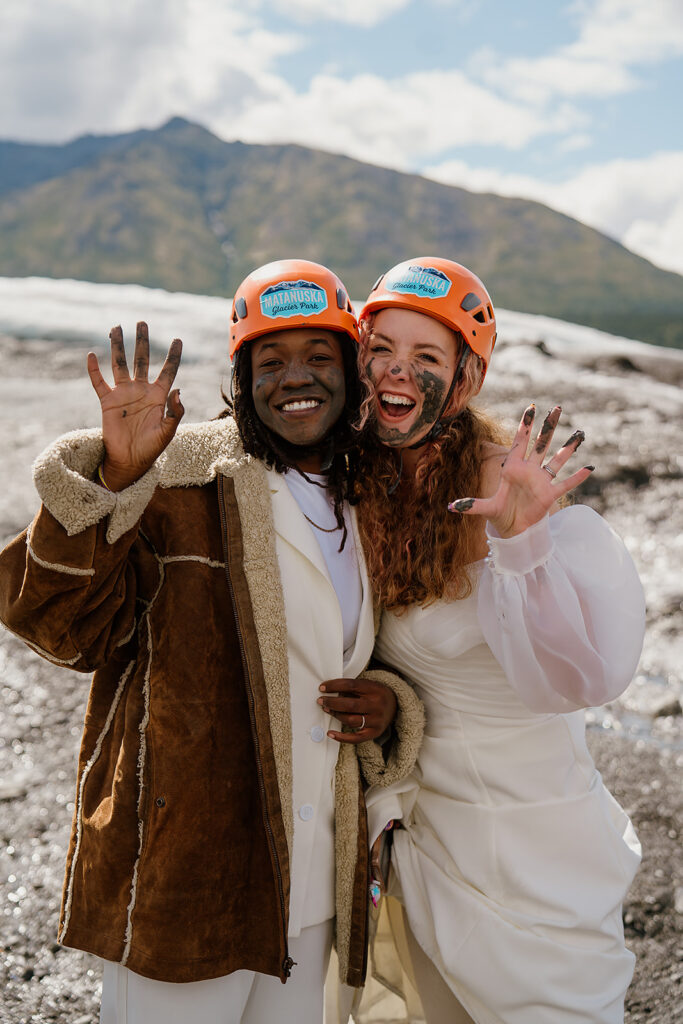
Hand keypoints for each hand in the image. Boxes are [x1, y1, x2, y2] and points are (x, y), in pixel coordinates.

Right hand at [88, 322, 183, 490]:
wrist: (130, 460)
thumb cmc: (152, 447)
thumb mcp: (168, 431)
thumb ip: (175, 412)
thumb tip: (178, 390)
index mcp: (158, 395)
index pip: (168, 370)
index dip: (173, 356)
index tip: (178, 339)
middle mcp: (141, 390)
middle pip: (141, 360)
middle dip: (142, 341)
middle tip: (142, 323)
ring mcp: (124, 394)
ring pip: (120, 364)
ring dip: (118, 346)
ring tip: (116, 328)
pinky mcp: (108, 401)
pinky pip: (99, 382)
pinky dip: (94, 369)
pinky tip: (91, 354)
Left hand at [318, 678, 397, 744]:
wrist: (396, 706)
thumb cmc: (377, 694)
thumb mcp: (369, 686)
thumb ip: (353, 688)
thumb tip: (330, 692)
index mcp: (374, 689)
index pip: (351, 685)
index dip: (334, 686)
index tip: (322, 687)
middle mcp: (376, 705)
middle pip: (350, 705)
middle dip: (332, 702)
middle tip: (320, 700)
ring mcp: (376, 720)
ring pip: (351, 720)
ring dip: (335, 715)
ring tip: (326, 710)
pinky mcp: (374, 733)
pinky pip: (356, 738)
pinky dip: (341, 737)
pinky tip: (330, 733)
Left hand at [448, 405, 593, 537]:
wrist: (514, 529)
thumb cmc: (500, 514)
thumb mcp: (485, 509)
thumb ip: (471, 505)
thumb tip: (451, 507)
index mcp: (513, 468)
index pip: (520, 442)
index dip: (525, 425)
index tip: (531, 407)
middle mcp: (529, 470)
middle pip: (541, 444)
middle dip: (549, 426)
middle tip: (558, 408)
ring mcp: (541, 481)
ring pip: (557, 460)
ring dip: (568, 448)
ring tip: (579, 434)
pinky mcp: (550, 495)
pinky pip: (565, 484)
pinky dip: (577, 477)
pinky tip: (588, 467)